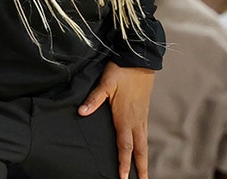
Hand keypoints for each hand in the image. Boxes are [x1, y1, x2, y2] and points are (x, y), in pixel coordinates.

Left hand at [78, 62, 154, 178]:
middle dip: (141, 168)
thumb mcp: (106, 83)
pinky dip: (144, 145)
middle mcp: (136, 120)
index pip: (125, 146)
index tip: (123, 177)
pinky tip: (141, 148)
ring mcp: (142, 116)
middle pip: (140, 150)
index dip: (124, 163)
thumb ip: (94, 99)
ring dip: (144, 158)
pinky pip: (144, 133)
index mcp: (125, 117)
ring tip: (144, 172)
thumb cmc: (122, 71)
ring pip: (144, 143)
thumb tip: (81, 112)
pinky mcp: (144, 111)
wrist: (140, 59)